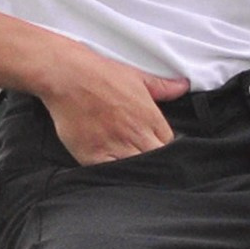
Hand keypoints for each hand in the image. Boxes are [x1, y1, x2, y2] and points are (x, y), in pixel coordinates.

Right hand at [34, 49, 189, 163]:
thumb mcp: (137, 76)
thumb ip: (163, 87)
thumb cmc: (99, 74)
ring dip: (135, 168)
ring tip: (126, 161)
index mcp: (149, 117)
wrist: (66, 76)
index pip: (168, 144)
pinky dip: (113, 174)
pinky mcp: (93, 156)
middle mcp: (135, 134)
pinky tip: (110, 168)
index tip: (153, 144)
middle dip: (152, 159)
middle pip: (155, 159)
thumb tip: (183, 86)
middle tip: (139, 153)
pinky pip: (110, 174)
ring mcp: (114, 146)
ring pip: (136, 169)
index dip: (162, 146)